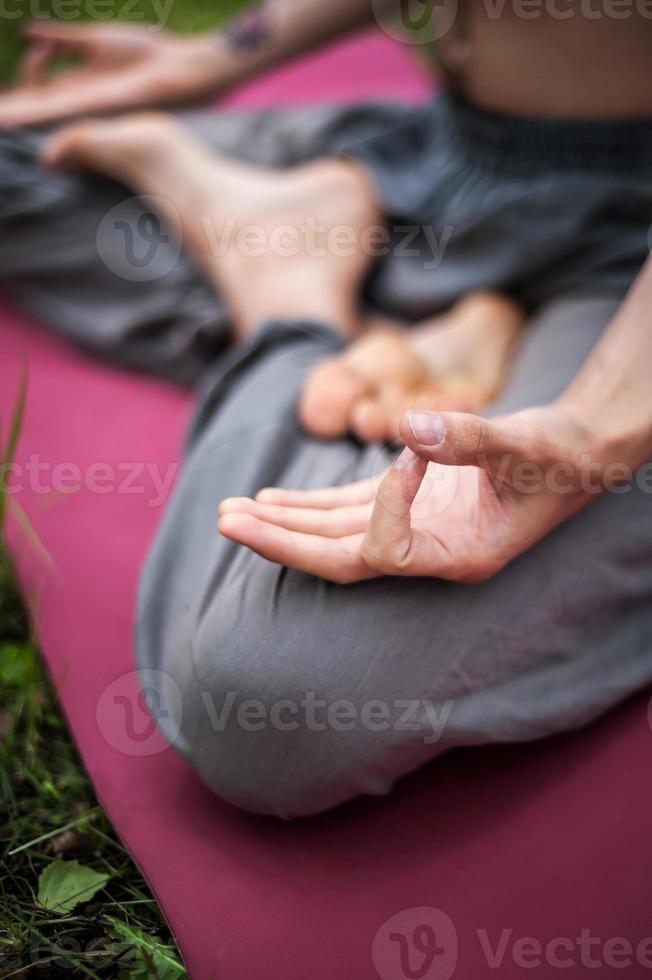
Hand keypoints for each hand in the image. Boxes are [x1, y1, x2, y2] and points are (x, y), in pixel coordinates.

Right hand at [0, 22, 222, 127]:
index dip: (28, 73)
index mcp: (79, 80)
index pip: (41, 84)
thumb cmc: (146, 52)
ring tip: (0, 120)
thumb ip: (63, 40)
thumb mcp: (95, 39)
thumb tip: (29, 33)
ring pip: (45, 112)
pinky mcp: (97, 105)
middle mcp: (80, 98)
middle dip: (16, 108)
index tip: (33, 50)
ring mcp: (87, 104)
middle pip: (39, 105)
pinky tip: (19, 116)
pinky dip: (38, 112)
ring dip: (20, 115)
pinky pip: (62, 109)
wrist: (177, 66)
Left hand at [218, 405, 597, 582]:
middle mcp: (427, 552)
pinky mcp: (406, 502)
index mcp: (458, 556)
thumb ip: (470, 439)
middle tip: (226, 523)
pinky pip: (346, 510)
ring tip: (229, 514)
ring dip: (283, 523)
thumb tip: (409, 427)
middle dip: (283, 541)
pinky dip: (308, 505)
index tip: (411, 453)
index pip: (391, 549)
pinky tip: (269, 500)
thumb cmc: (560, 455)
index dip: (384, 505)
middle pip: (340, 558)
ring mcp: (413, 528)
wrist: (573, 452)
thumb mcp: (525, 447)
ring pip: (334, 534)